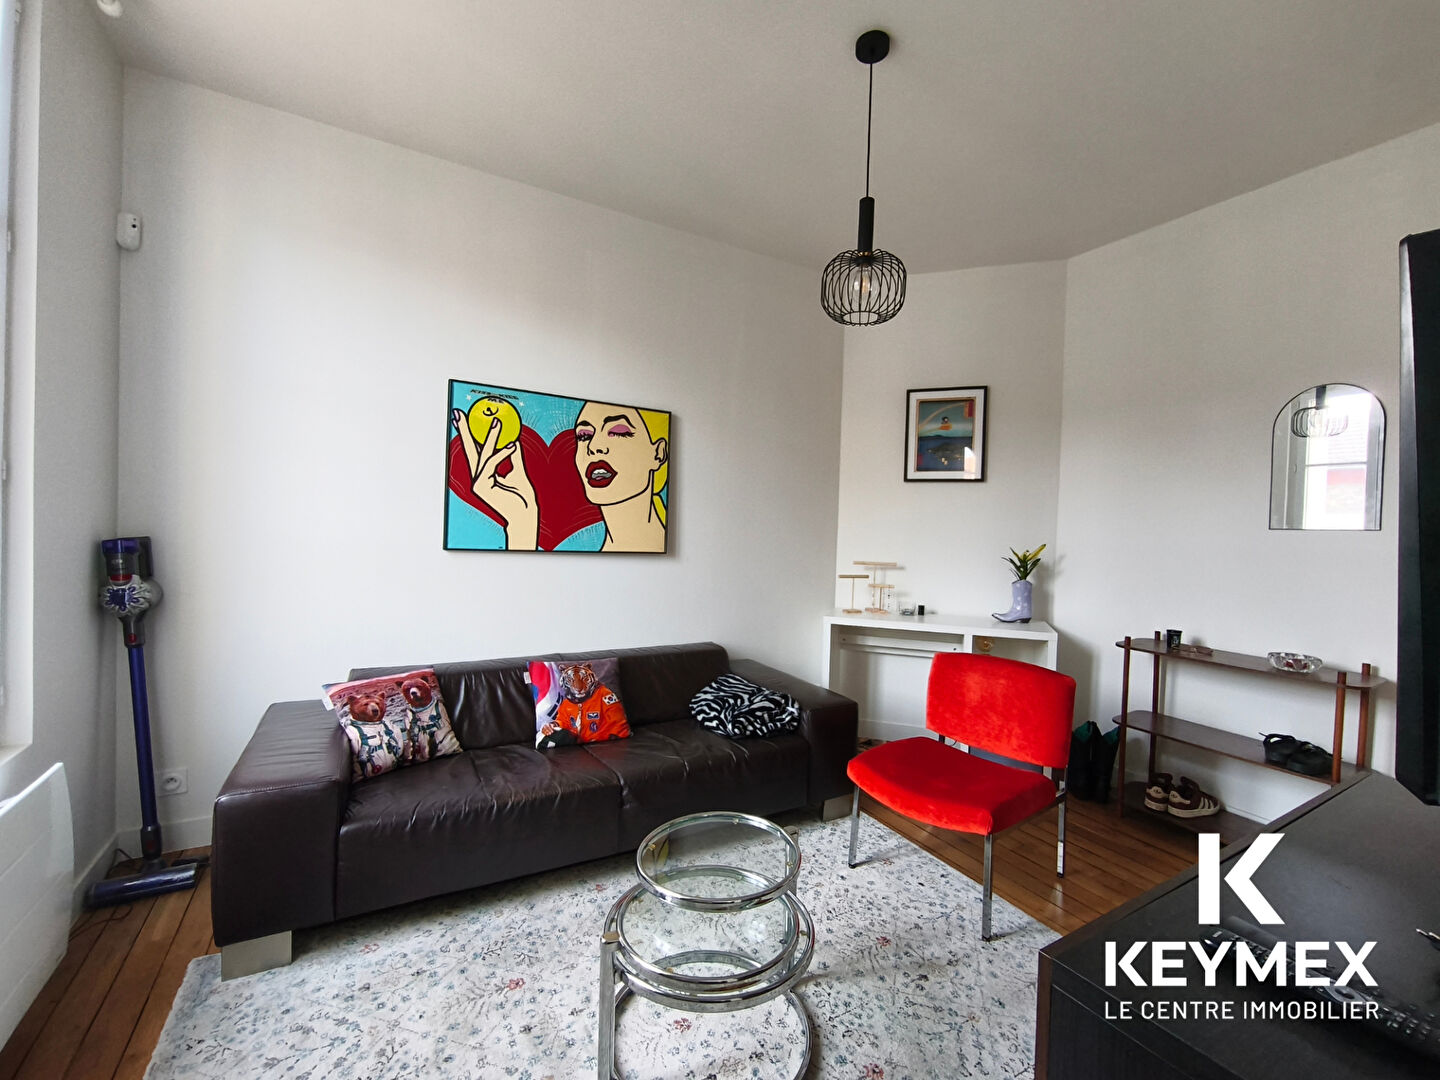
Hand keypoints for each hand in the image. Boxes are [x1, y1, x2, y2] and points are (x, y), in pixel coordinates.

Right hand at [452, 408, 538, 549]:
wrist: (525, 514)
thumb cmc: (522, 498)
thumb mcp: (519, 471)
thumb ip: (514, 456)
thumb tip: (513, 440)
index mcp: (485, 474)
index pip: (476, 450)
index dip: (471, 434)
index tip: (466, 418)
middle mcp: (479, 478)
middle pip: (470, 449)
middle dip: (466, 431)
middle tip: (461, 413)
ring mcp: (478, 483)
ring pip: (483, 455)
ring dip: (490, 437)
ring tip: (496, 422)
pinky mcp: (481, 487)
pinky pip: (491, 464)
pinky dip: (501, 454)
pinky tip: (511, 445)